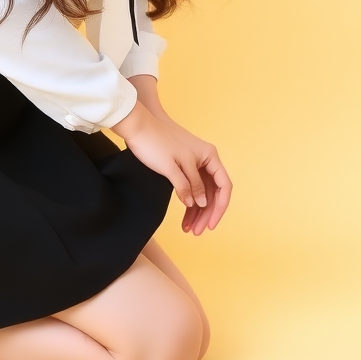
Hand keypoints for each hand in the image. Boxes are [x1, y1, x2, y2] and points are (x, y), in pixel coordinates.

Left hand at [111, 101, 231, 234]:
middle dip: (206, 213)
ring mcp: (195, 164)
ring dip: (197, 212)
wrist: (137, 127)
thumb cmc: (155, 142)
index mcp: (209, 156)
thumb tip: (201, 204)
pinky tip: (184, 218)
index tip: (210, 225)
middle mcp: (205, 160)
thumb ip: (189, 186)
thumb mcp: (172, 167)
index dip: (219, 208)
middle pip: (213, 192)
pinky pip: (192, 189)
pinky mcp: (183, 167)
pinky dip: (189, 204)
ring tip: (189, 230)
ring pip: (202, 193)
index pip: (223, 186)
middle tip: (196, 232)